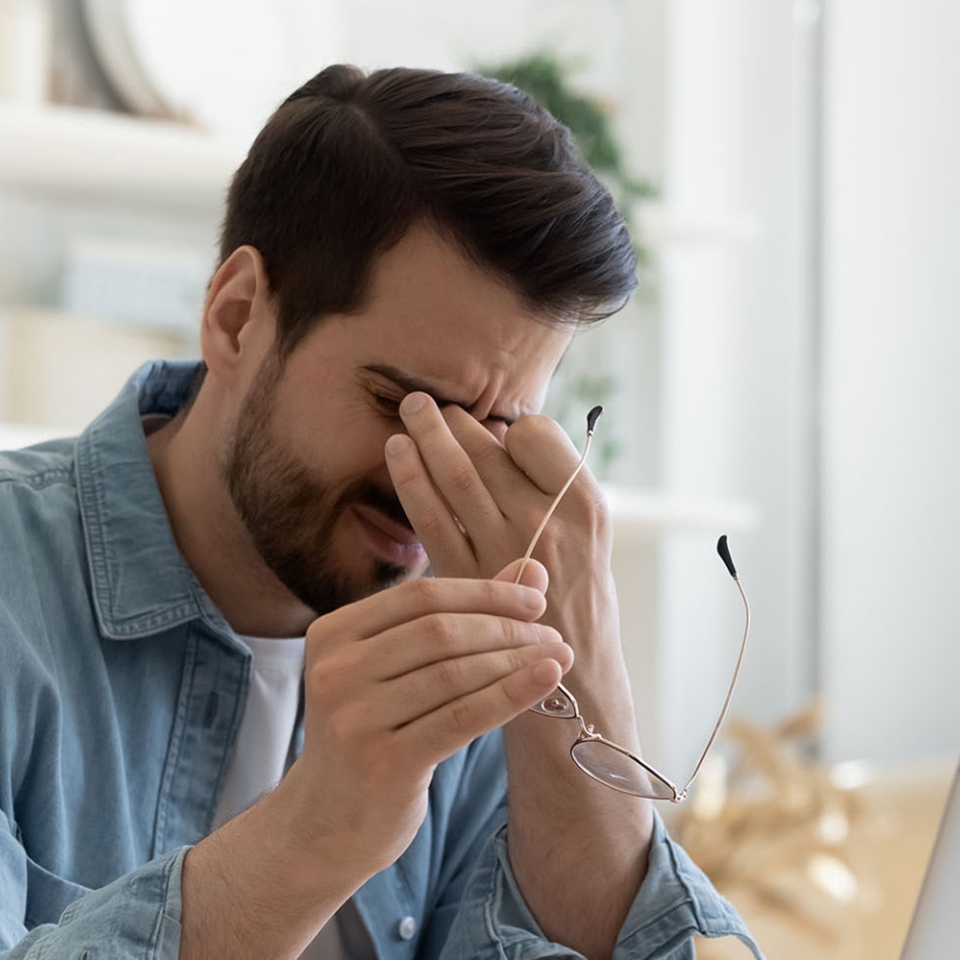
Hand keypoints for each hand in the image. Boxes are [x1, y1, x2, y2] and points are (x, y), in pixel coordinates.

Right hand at [279, 562, 572, 880]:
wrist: (327, 822)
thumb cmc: (373, 732)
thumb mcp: (399, 669)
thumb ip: (459, 616)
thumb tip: (532, 570)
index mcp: (333, 633)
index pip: (421, 596)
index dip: (484, 593)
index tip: (534, 599)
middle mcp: (334, 671)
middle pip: (439, 630)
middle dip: (505, 627)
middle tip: (552, 633)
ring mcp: (354, 718)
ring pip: (454, 673)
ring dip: (516, 660)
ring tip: (558, 657)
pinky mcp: (382, 763)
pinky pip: (462, 718)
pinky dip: (511, 694)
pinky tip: (546, 681)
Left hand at [385, 393, 624, 694]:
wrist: (573, 681)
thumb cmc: (580, 603)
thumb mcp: (591, 540)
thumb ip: (553, 492)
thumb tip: (502, 438)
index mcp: (585, 505)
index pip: (535, 435)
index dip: (510, 427)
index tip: (494, 428)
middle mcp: (547, 522)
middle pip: (488, 451)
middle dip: (453, 420)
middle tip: (426, 402)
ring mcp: (505, 550)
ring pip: (455, 475)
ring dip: (427, 436)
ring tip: (410, 410)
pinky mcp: (466, 578)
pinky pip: (431, 516)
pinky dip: (410, 479)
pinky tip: (397, 454)